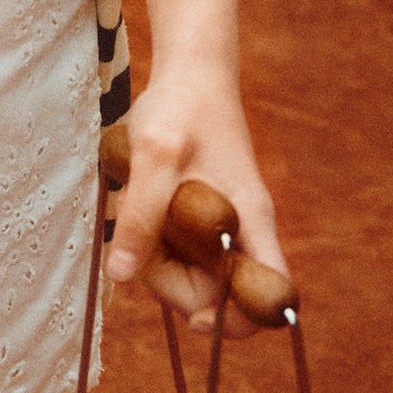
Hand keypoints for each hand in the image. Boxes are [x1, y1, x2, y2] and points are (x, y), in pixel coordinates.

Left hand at [106, 66, 286, 336]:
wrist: (188, 70)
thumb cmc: (180, 108)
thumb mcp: (155, 158)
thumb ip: (142, 217)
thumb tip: (122, 276)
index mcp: (251, 221)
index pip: (269, 296)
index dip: (239, 322)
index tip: (196, 318)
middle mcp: (242, 228)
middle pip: (215, 291)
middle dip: (172, 281)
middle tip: (138, 241)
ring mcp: (221, 221)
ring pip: (189, 269)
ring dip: (155, 254)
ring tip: (134, 204)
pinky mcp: (199, 212)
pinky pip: (178, 246)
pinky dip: (153, 235)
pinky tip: (137, 199)